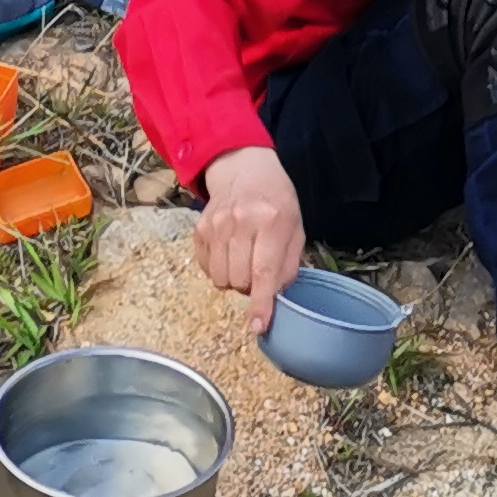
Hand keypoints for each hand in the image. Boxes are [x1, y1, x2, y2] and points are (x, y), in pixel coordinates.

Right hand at [195, 146, 304, 332]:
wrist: (245, 169)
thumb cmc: (277, 202)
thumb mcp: (295, 227)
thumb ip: (289, 264)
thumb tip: (276, 299)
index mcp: (271, 221)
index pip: (264, 272)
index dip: (261, 303)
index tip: (258, 326)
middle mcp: (240, 222)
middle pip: (239, 280)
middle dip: (249, 286)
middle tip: (257, 269)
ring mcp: (216, 224)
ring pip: (220, 278)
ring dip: (233, 280)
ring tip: (243, 260)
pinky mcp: (200, 228)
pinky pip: (205, 268)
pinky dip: (218, 269)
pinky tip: (228, 253)